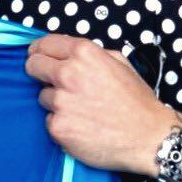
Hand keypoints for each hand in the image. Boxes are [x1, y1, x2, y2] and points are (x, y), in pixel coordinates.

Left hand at [24, 34, 178, 175]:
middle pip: (33, 66)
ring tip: (82, 110)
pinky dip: (62, 124)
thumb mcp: (120, 63)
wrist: (148, 137)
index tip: (38, 55)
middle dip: (40, 72)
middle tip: (53, 82)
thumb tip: (69, 54)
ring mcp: (61, 102)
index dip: (39, 50)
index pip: (44, 44)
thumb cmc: (137, 102)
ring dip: (56, 102)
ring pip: (43, 96)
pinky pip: (50, 121)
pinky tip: (82, 126)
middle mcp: (68, 74)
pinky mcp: (58, 127)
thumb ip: (91, 55)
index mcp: (84, 53)